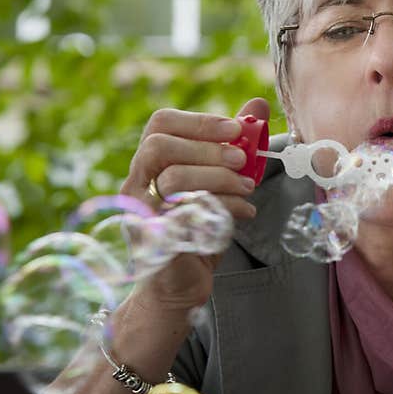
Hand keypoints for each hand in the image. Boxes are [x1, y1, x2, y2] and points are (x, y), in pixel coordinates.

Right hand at [120, 97, 269, 311]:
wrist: (178, 287)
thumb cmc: (196, 230)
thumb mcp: (218, 182)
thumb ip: (232, 144)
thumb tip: (256, 105)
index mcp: (149, 164)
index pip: (160, 124)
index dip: (199, 121)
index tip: (235, 128)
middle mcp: (136, 185)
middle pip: (159, 147)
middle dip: (207, 148)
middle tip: (243, 159)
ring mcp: (140, 215)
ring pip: (172, 180)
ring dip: (218, 179)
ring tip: (248, 187)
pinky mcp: (154, 243)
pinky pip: (185, 216)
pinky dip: (222, 209)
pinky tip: (244, 212)